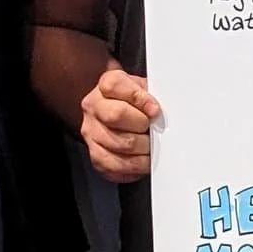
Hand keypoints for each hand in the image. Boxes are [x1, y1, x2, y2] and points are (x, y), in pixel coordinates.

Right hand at [81, 67, 158, 181]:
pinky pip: (116, 165)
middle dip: (142, 124)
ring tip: (152, 145)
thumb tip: (160, 110)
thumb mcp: (145, 88)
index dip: (139, 98)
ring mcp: (92, 133)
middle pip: (116, 115)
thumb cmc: (138, 103)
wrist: (122, 117)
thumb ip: (152, 94)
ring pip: (121, 143)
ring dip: (143, 147)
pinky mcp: (96, 156)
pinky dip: (136, 166)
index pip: (115, 86)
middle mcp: (93, 107)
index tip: (155, 109)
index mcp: (106, 85)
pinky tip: (144, 159)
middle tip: (153, 128)